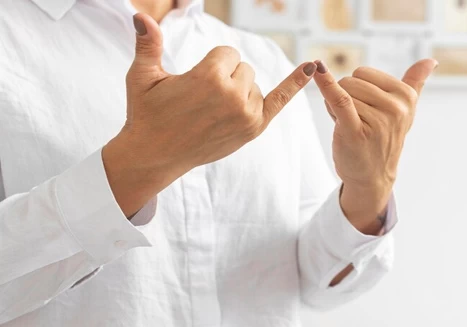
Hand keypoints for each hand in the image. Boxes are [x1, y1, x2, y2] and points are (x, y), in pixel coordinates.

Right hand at [103, 13, 315, 215]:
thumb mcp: (142, 77)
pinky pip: (280, 99)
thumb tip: (140, 16)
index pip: (228, 53)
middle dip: (225, 77)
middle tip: (202, 100)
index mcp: (208, 77)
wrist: (155, 155)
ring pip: (253, 85)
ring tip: (212, 111)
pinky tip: (312, 67)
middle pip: (243, 67)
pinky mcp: (254, 128)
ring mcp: (246, 114)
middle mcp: (232, 95)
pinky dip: (296, 83)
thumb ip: (148, 45)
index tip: (195, 82)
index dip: (211, 64)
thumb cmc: (146, 113)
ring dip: (238, 91)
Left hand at [312, 59, 436, 233]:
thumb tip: (431, 60)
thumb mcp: (405, 111)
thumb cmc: (384, 139)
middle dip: (346, 97)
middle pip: (351, 81)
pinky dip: (326, 85)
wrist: (373, 177)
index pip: (364, 73)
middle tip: (356, 120)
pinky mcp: (357, 131)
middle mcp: (396, 108)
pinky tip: (318, 70)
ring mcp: (378, 121)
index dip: (357, 89)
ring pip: (341, 92)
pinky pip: (340, 100)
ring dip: (336, 109)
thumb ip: (415, 82)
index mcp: (406, 97)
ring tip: (350, 127)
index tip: (366, 108)